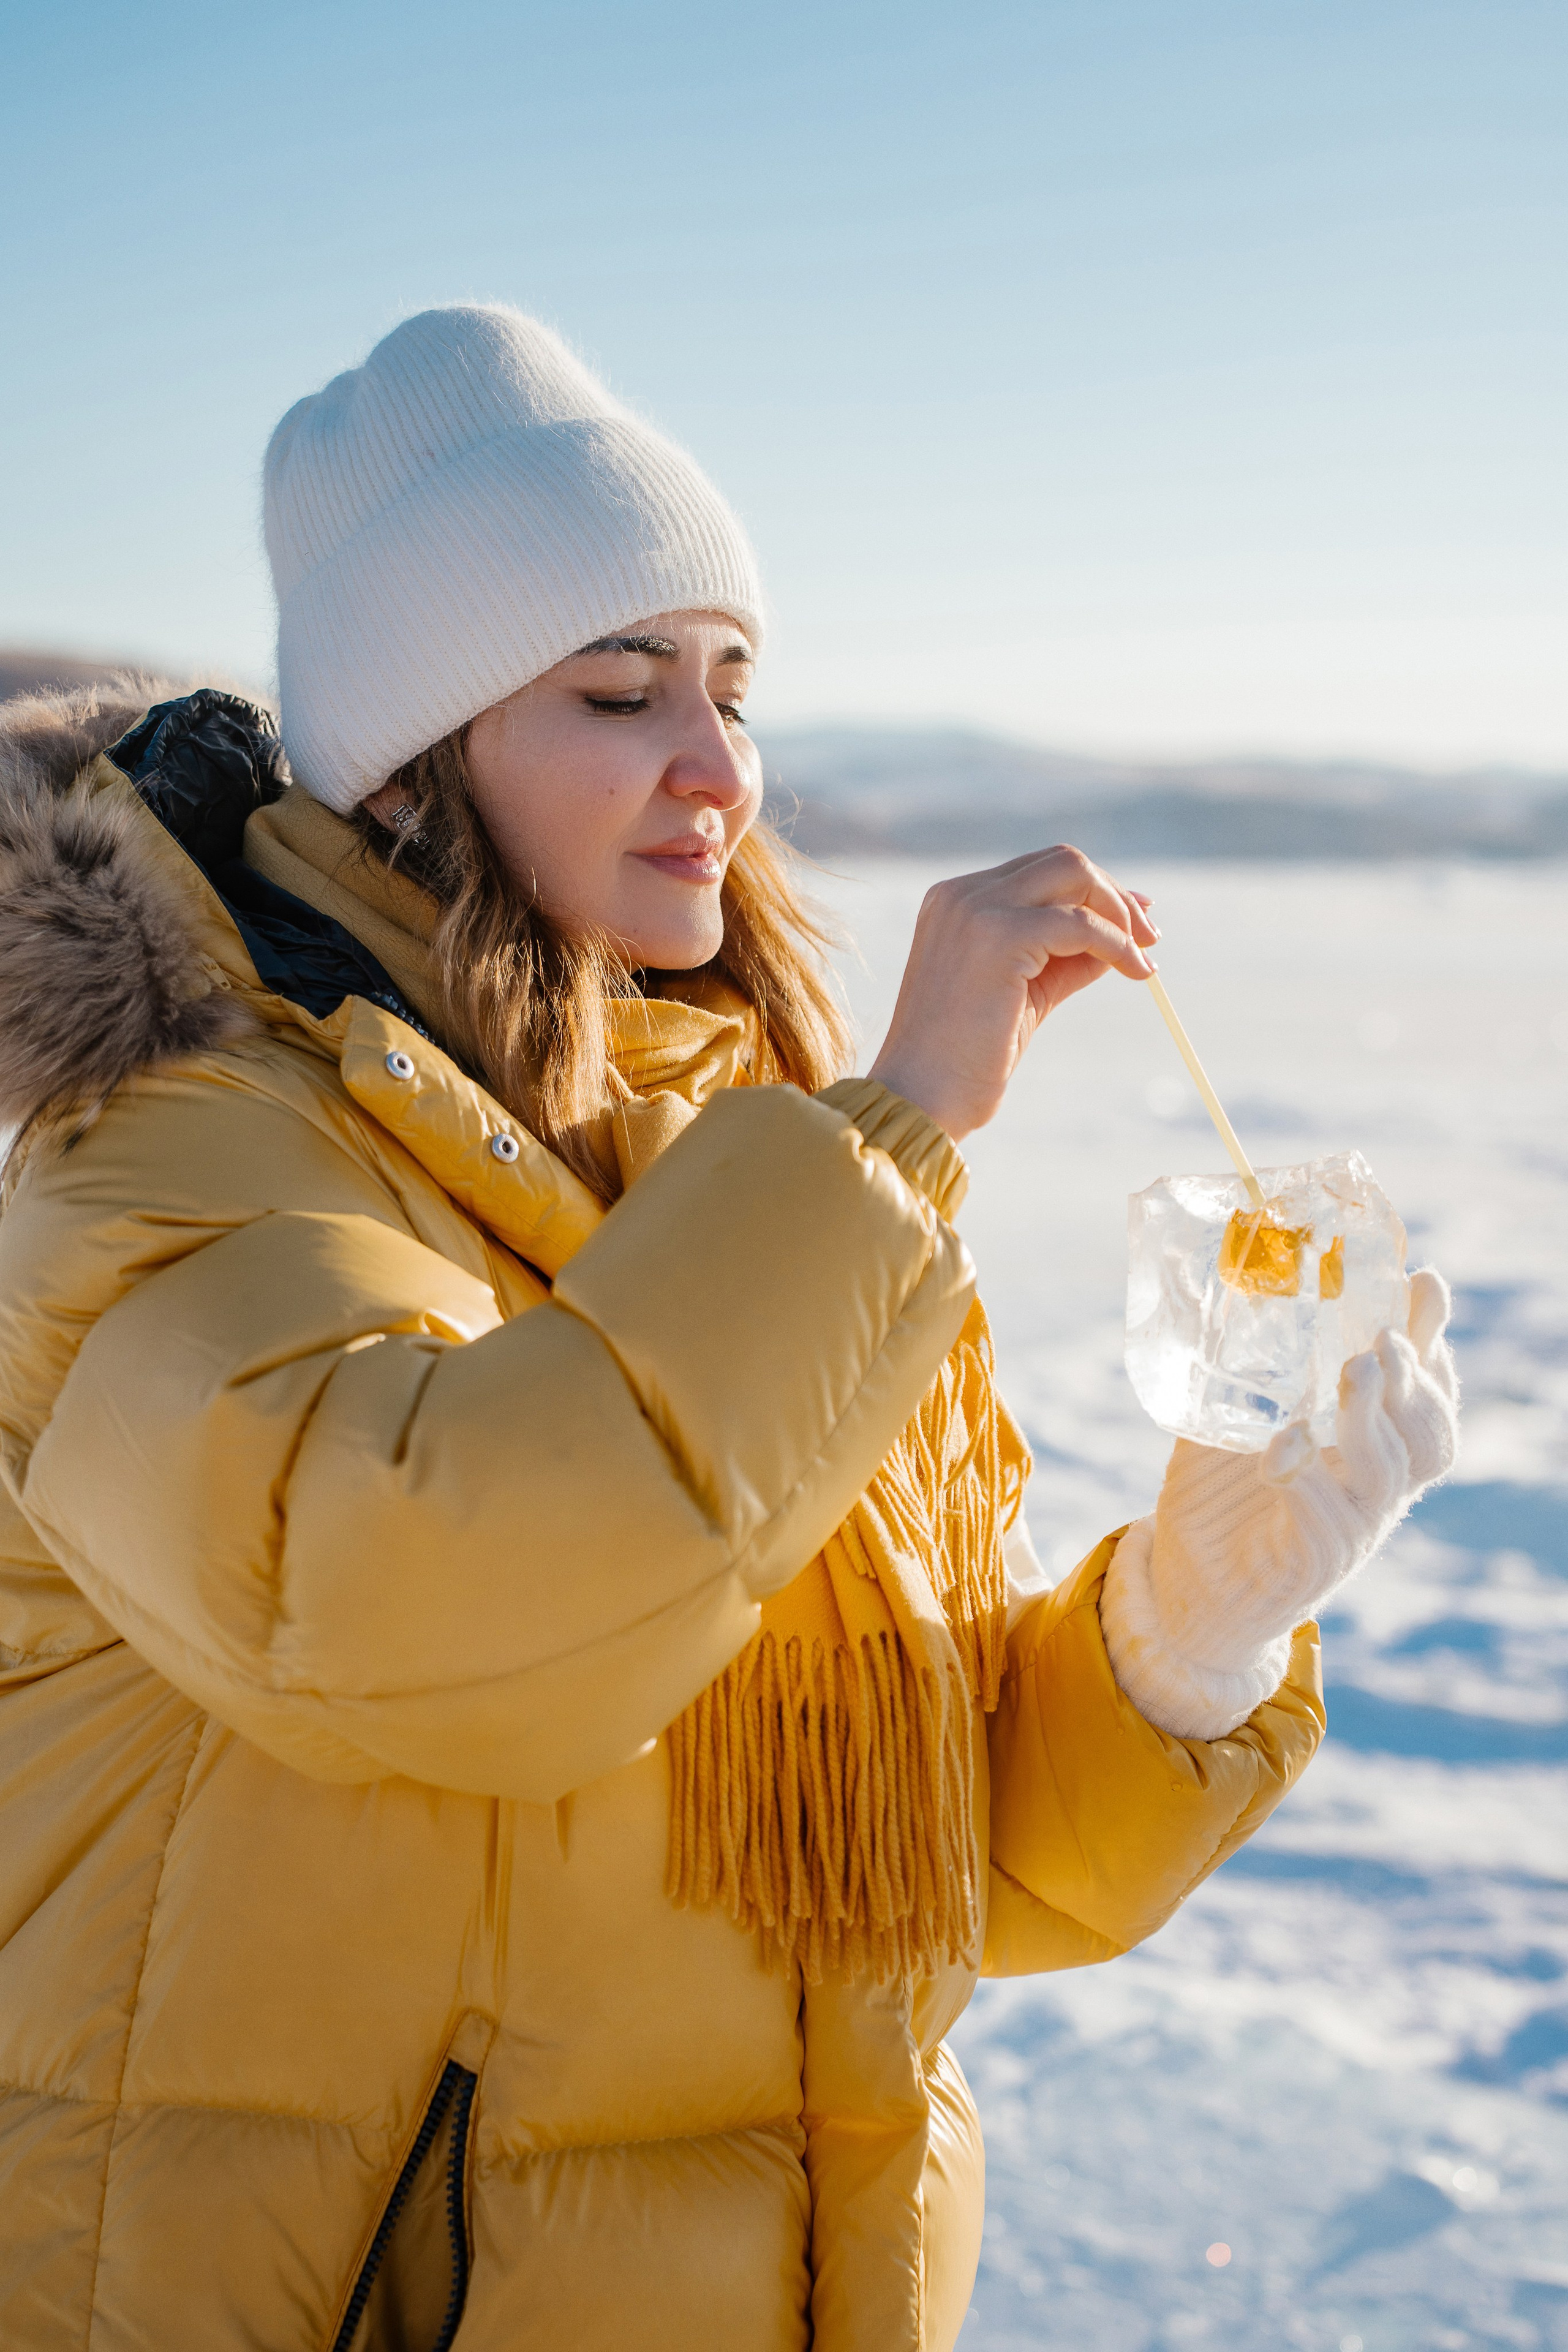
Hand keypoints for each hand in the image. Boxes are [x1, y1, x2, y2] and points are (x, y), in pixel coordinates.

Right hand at [867, 846, 1157, 1140]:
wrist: (923, 1098)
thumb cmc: (966, 1058)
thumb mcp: (1026, 991)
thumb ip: (1066, 957)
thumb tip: (1126, 936)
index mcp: (957, 902)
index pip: (1041, 872)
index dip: (1096, 892)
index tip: (1136, 923)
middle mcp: (962, 895)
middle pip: (1062, 861)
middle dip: (1114, 894)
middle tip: (1149, 936)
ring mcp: (975, 910)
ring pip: (1074, 875)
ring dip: (1120, 913)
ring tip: (1142, 959)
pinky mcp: (997, 936)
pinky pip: (1080, 923)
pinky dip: (1117, 943)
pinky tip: (1135, 971)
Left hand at [1100, 1268, 1459, 1738]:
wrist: (1183, 1590)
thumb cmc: (1215, 1501)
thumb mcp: (1223, 1424)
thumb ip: (1233, 1373)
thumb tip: (1206, 1287)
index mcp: (1362, 1449)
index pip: (1420, 1395)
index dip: (1432, 1343)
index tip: (1424, 1283)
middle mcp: (1370, 1488)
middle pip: (1427, 1434)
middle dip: (1417, 1379)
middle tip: (1386, 1335)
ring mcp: (1350, 1529)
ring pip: (1388, 1471)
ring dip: (1372, 1417)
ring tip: (1355, 1369)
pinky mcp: (1312, 1564)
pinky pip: (1325, 1519)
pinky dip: (1307, 1477)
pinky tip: (1283, 1448)